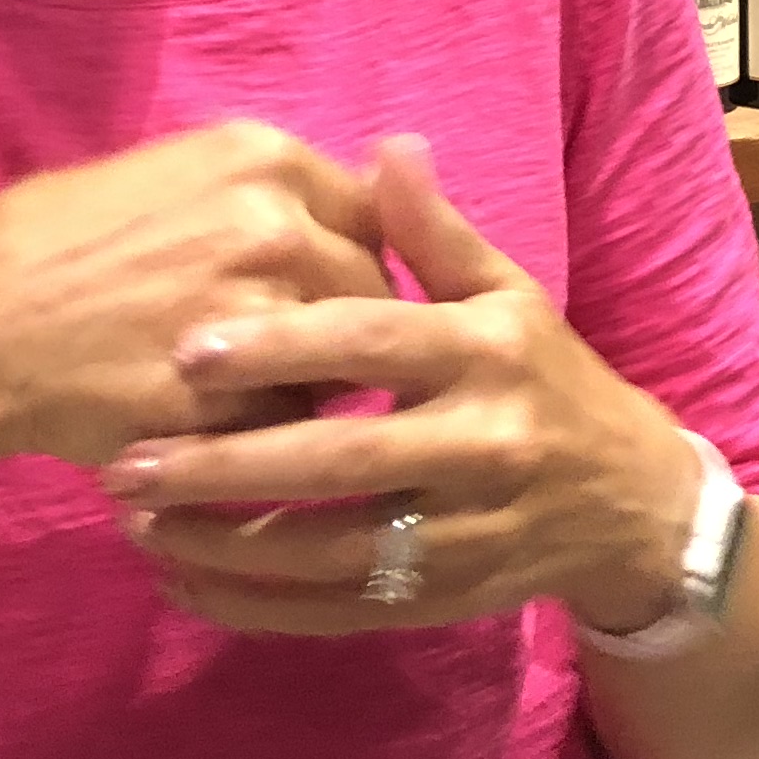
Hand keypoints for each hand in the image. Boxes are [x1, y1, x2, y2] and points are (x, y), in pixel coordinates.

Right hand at [0, 119, 391, 473]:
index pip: (373, 209)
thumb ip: (260, 192)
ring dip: (316, 380)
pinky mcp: (240, 388)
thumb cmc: (49, 250)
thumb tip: (348, 205)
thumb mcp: (165, 180)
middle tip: (290, 353)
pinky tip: (213, 421)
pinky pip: (298, 417)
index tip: (329, 290)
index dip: (355, 256)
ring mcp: (263, 302)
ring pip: (347, 355)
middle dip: (344, 323)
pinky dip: (270, 428)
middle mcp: (277, 217)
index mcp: (262, 155)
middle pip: (374, 283)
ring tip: (248, 388)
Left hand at [101, 135, 698, 639]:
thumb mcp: (507, 295)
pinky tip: (181, 581)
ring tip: (137, 520)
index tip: (188, 349)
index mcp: (489, 353)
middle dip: (226, 465)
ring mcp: (464, 533)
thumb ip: (435, 234)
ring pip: (329, 550)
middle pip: (340, 460)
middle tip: (126, 460)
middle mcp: (481, 444)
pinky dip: (254, 606)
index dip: (282, 348)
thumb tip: (386, 146)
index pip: (375, 345)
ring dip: (224, 544)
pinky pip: (336, 613)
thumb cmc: (547, 377)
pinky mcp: (444, 602)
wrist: (632, 499)